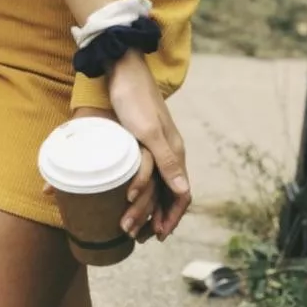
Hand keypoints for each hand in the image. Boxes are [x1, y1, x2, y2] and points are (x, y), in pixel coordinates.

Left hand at [97, 51, 191, 238]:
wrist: (123, 69)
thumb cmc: (133, 98)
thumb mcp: (148, 131)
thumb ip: (166, 160)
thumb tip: (183, 192)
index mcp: (174, 152)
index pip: (181, 194)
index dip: (172, 217)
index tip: (158, 235)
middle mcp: (169, 152)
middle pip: (170, 194)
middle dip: (158, 218)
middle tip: (140, 236)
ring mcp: (156, 146)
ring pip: (158, 185)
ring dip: (148, 207)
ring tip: (133, 224)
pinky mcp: (142, 140)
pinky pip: (147, 172)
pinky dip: (141, 189)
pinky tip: (128, 195)